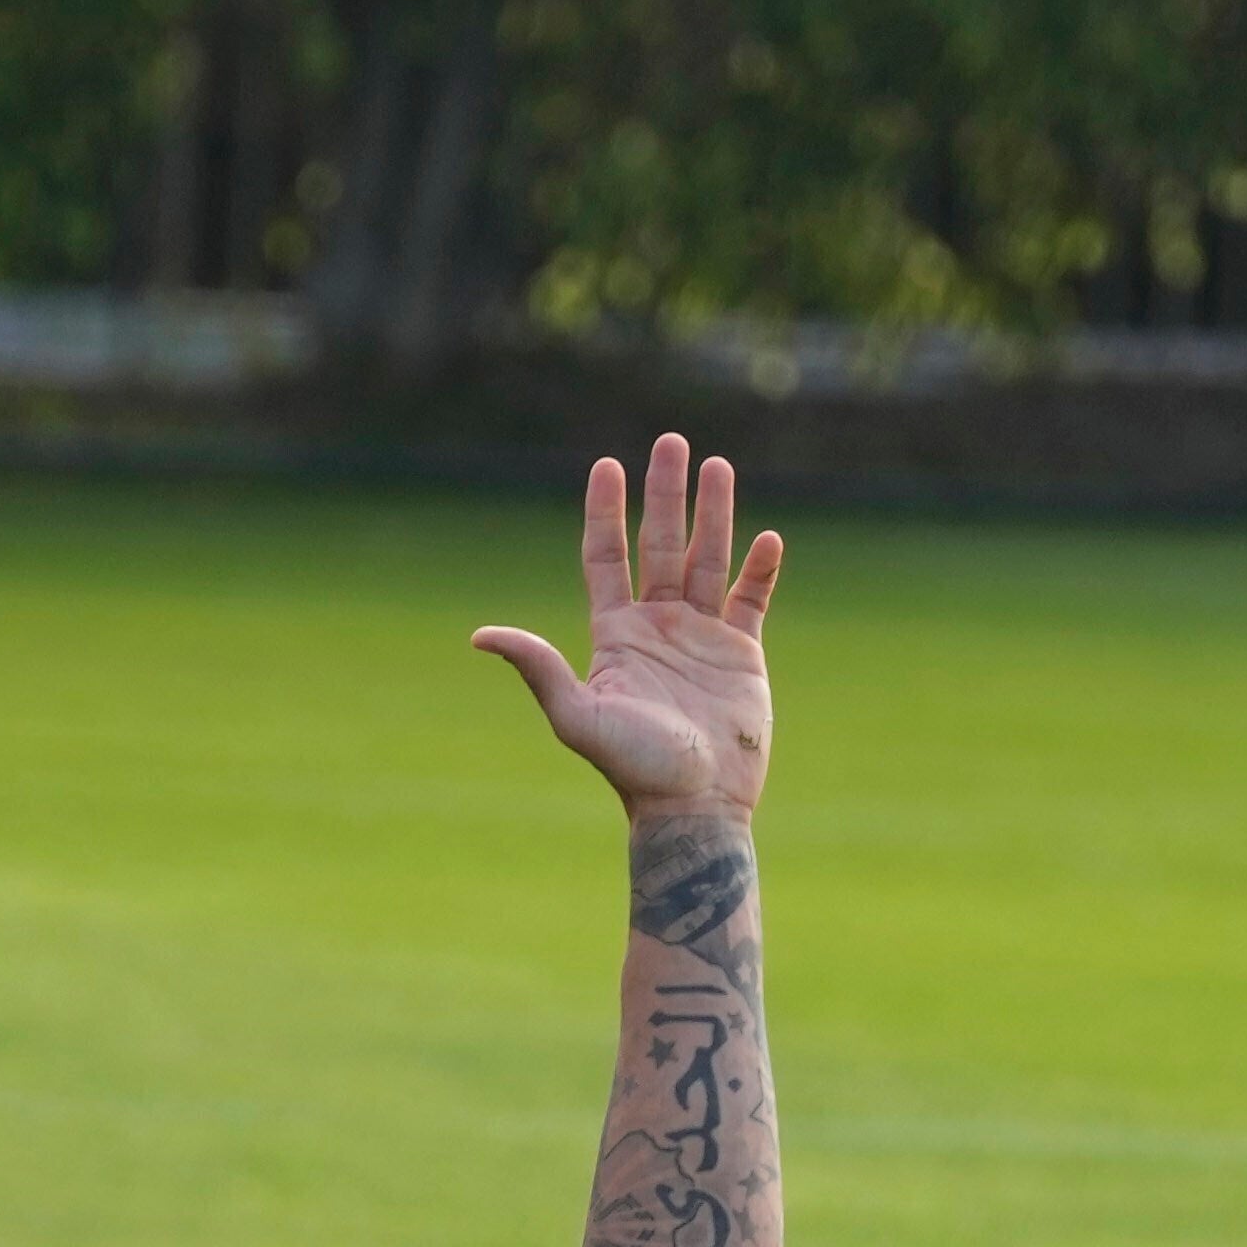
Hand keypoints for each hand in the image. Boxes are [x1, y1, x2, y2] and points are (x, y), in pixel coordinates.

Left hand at [473, 435, 778, 825]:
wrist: (693, 805)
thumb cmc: (634, 766)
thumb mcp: (577, 715)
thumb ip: (538, 668)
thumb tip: (481, 636)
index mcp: (616, 635)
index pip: (607, 557)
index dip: (606, 511)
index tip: (607, 465)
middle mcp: (657, 627)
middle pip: (661, 544)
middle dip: (665, 493)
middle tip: (671, 442)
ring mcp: (701, 638)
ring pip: (709, 560)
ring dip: (714, 514)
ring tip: (718, 466)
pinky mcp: (742, 655)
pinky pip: (752, 601)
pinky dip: (760, 570)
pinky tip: (766, 538)